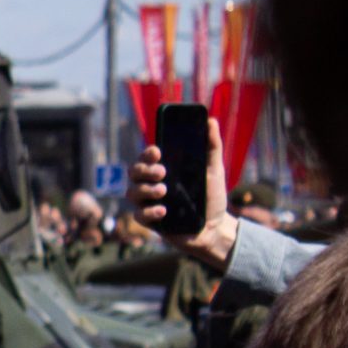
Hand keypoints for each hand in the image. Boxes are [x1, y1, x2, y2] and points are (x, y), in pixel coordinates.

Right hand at [128, 117, 237, 271]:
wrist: (216, 227)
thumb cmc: (211, 197)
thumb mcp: (214, 170)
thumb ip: (211, 147)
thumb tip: (211, 120)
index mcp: (164, 170)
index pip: (146, 157)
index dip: (146, 153)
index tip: (157, 151)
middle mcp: (152, 184)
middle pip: (134, 172)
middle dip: (144, 170)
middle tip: (163, 172)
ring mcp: (149, 203)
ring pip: (132, 192)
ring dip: (145, 189)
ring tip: (164, 190)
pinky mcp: (151, 222)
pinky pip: (139, 214)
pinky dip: (149, 211)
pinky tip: (164, 210)